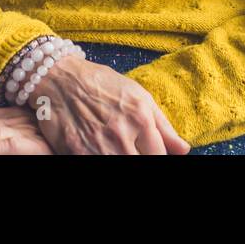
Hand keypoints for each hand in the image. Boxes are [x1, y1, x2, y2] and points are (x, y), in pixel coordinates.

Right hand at [25, 53, 191, 154]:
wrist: (61, 80)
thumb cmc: (103, 85)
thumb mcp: (139, 97)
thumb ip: (164, 127)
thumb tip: (183, 150)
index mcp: (141, 117)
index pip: (159, 155)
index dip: (159, 157)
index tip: (153, 153)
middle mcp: (121, 133)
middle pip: (142, 162)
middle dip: (142, 158)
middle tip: (135, 149)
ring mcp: (98, 145)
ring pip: (121, 164)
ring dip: (122, 159)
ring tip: (121, 150)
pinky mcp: (76, 152)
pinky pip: (96, 164)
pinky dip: (102, 159)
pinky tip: (104, 152)